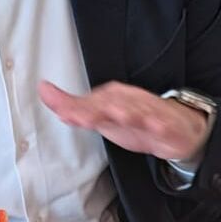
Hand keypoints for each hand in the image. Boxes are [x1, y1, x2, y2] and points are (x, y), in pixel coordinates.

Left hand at [39, 80, 208, 161]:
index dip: (76, 108)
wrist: (175, 128)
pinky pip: (163, 124)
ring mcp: (149, 112)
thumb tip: (45, 93)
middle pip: (111, 105)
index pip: (90, 102)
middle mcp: (128, 100)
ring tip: (118, 115)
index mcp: (111, 97)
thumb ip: (72, 108)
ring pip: (137, 111)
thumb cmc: (133, 121)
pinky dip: (159, 123)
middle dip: (96, 110)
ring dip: (128, 112)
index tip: (63, 112)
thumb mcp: (100, 117)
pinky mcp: (166, 125)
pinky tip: (155, 125)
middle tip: (81, 116)